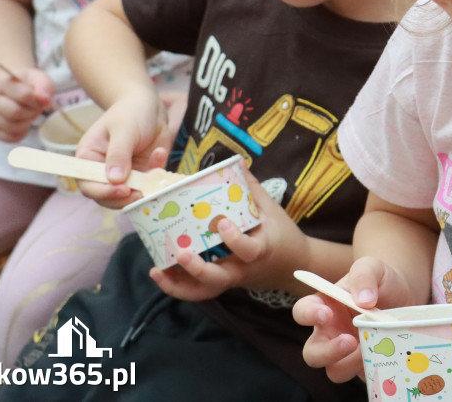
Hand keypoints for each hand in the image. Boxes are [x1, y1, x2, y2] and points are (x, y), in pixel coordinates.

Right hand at [0, 66, 51, 141]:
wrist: (9, 88)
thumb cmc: (25, 84)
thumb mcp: (38, 78)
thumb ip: (44, 87)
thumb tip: (45, 101)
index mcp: (1, 83)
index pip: (24, 95)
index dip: (38, 100)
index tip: (41, 99)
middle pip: (16, 112)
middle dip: (32, 112)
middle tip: (35, 107)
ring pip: (13, 127)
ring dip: (27, 122)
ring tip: (29, 113)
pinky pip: (11, 137)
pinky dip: (22, 132)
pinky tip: (22, 121)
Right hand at [75, 88, 170, 208]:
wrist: (150, 105)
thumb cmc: (130, 112)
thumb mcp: (123, 129)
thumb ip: (118, 154)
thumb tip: (115, 180)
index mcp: (89, 159)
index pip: (88, 184)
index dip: (103, 192)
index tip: (123, 190)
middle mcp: (103, 171)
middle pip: (107, 196)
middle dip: (124, 199)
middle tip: (140, 193)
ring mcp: (124, 175)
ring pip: (129, 196)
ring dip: (142, 191)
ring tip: (154, 177)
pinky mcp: (142, 174)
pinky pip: (149, 184)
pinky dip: (156, 174)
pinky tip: (159, 152)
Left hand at [149, 173, 310, 300]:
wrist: (294, 266)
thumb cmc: (283, 234)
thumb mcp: (272, 209)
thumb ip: (252, 187)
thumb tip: (235, 160)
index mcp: (260, 249)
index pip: (248, 250)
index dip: (235, 239)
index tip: (222, 222)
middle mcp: (243, 268)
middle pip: (219, 279)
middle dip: (198, 269)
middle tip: (182, 253)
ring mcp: (231, 279)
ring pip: (204, 291)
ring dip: (178, 285)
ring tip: (156, 270)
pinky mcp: (223, 283)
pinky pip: (199, 291)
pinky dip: (177, 286)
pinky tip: (159, 273)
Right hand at [293, 256, 417, 382]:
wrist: (409, 296)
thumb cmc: (382, 280)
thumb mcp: (372, 267)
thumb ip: (363, 274)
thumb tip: (363, 300)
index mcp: (325, 306)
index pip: (302, 312)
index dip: (308, 315)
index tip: (326, 314)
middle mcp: (331, 332)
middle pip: (312, 353)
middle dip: (327, 351)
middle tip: (349, 340)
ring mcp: (348, 352)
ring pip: (334, 370)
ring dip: (349, 364)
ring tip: (368, 349)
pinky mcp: (366, 365)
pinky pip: (362, 375)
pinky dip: (373, 369)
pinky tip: (386, 354)